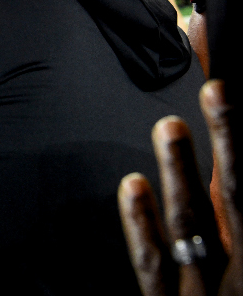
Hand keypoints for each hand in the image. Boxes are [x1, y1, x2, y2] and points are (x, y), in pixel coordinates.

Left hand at [119, 80, 239, 295]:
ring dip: (181, 170)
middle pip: (240, 199)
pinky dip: (142, 224)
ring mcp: (203, 295)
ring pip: (192, 226)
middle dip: (231, 142)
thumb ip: (242, 225)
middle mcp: (242, 276)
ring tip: (170, 124)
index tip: (229, 92)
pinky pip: (151, 266)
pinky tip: (132, 184)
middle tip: (218, 89)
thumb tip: (227, 173)